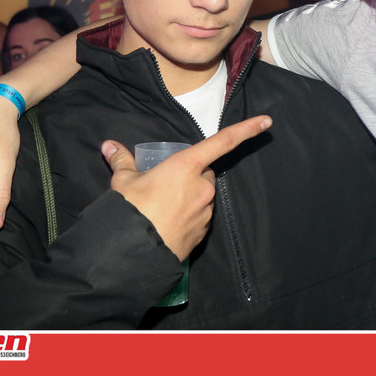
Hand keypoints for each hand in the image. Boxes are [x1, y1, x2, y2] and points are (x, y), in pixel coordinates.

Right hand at [102, 115, 271, 260]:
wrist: (133, 254)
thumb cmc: (130, 211)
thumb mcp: (123, 182)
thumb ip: (122, 161)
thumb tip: (109, 146)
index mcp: (187, 166)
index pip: (223, 142)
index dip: (246, 129)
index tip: (266, 121)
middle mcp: (202, 187)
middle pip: (205, 173)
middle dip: (191, 174)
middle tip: (164, 183)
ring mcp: (205, 211)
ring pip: (203, 196)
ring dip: (189, 197)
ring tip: (161, 206)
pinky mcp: (202, 232)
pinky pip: (199, 216)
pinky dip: (188, 216)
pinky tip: (167, 222)